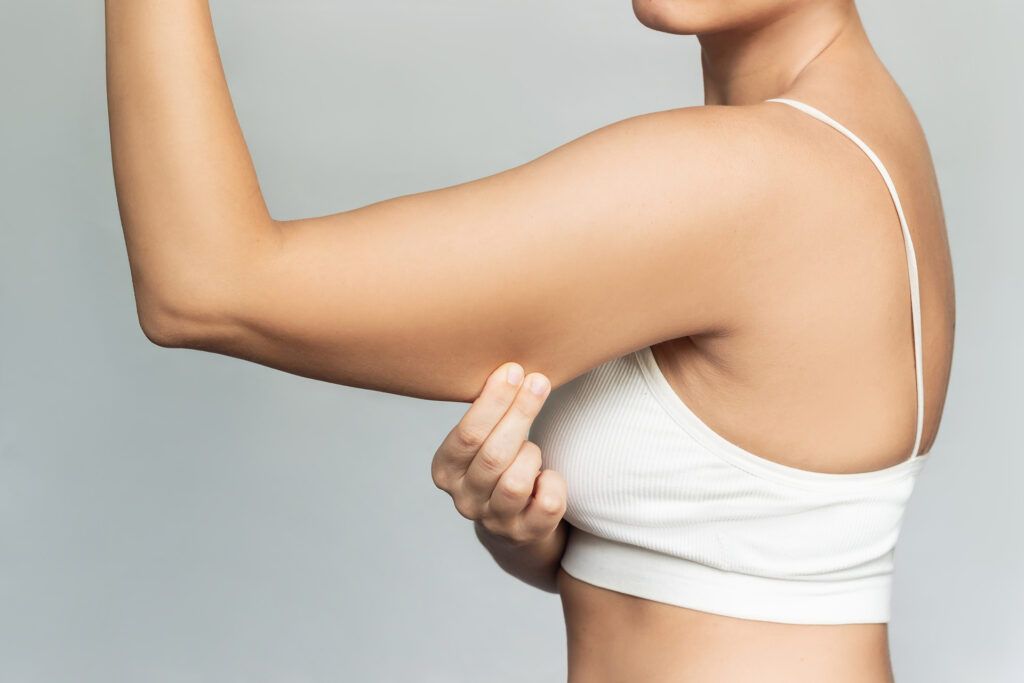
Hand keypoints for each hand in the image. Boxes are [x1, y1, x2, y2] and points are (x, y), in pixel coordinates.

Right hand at [431, 362, 566, 545]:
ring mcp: (495, 521)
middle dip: (519, 413)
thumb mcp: (485, 439)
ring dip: (530, 454)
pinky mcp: (526, 535)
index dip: (492, 401)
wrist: (515, 522)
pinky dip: (553, 482)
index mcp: (446, 470)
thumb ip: (490, 410)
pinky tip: (548, 474)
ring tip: (534, 446)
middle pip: (492, 455)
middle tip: (539, 382)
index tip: (514, 370)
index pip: (466, 434)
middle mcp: (464, 499)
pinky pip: (546, 504)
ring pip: (515, 482)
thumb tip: (513, 366)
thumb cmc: (502, 462)